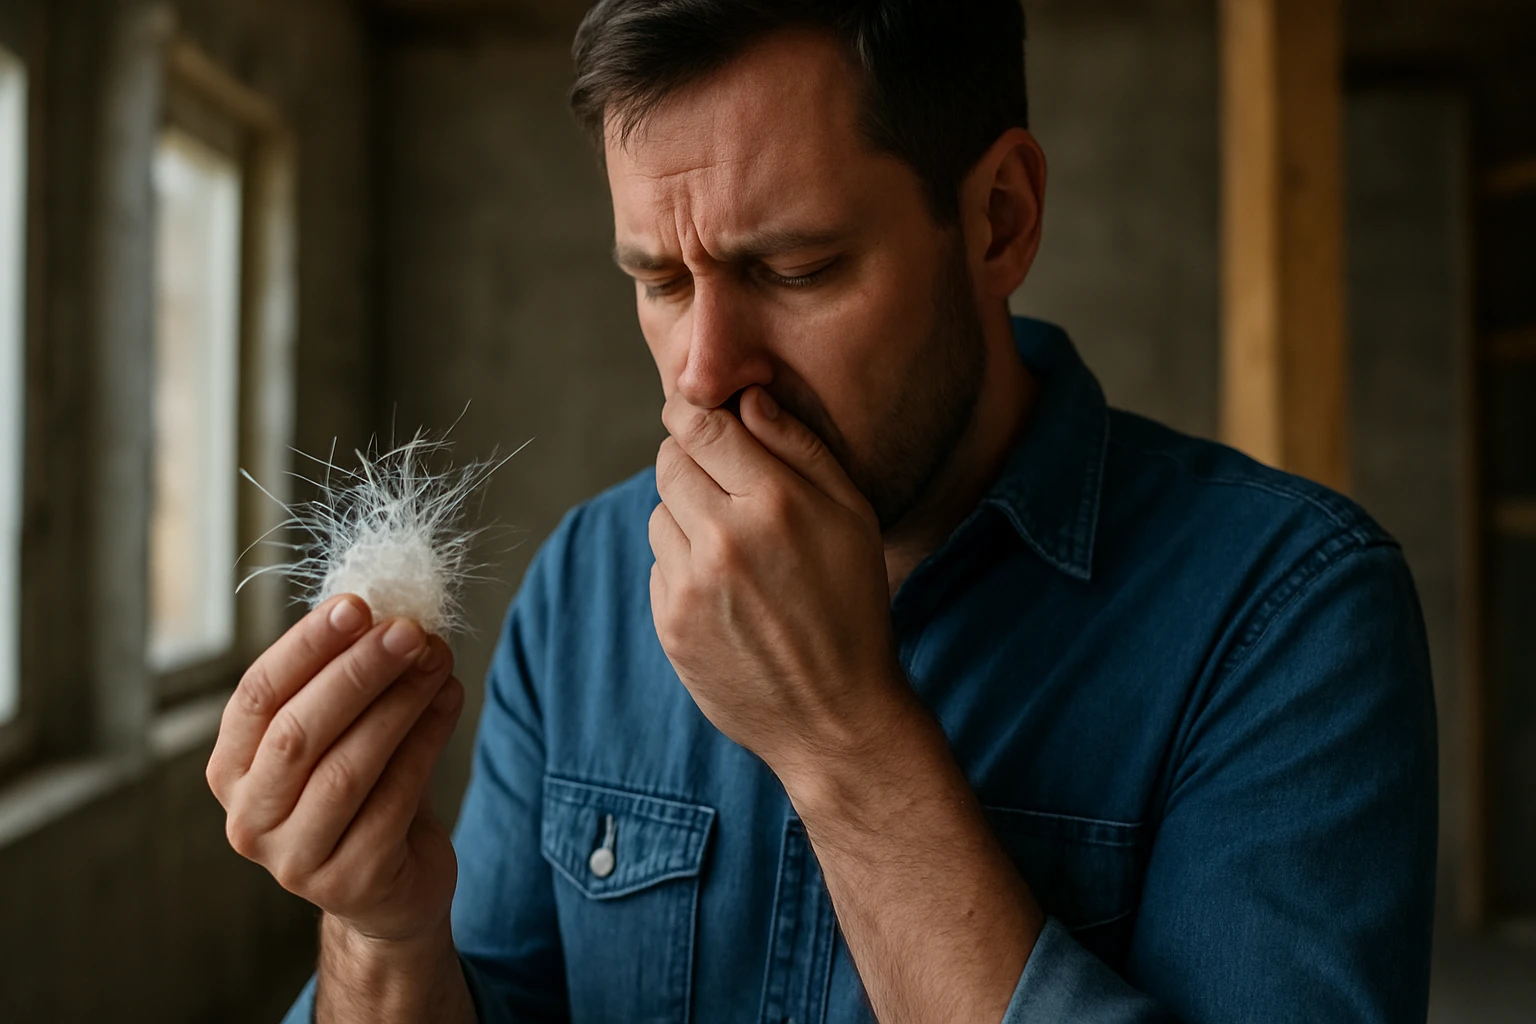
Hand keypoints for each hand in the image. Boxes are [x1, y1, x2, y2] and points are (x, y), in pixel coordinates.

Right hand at [206, 595, 464, 944]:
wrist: (395, 887)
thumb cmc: (366, 793)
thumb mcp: (343, 734)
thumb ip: (347, 679)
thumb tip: (385, 605)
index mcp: (233, 770)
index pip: (257, 696)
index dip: (305, 647)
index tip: (356, 604)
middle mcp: (250, 819)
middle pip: (298, 732)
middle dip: (357, 672)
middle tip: (409, 630)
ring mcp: (294, 859)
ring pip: (346, 767)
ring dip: (398, 704)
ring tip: (437, 660)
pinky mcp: (350, 881)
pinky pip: (392, 800)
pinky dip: (426, 742)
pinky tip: (450, 701)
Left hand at [650, 386, 912, 778]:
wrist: (835, 715)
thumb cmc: (853, 606)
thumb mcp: (852, 516)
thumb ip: (799, 448)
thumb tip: (747, 398)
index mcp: (774, 502)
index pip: (699, 425)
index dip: (693, 413)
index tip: (699, 416)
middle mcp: (724, 539)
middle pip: (668, 462)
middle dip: (690, 461)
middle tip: (724, 483)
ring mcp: (690, 585)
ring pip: (659, 513)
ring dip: (686, 516)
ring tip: (736, 548)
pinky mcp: (669, 624)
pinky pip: (659, 565)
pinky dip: (683, 566)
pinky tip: (727, 592)